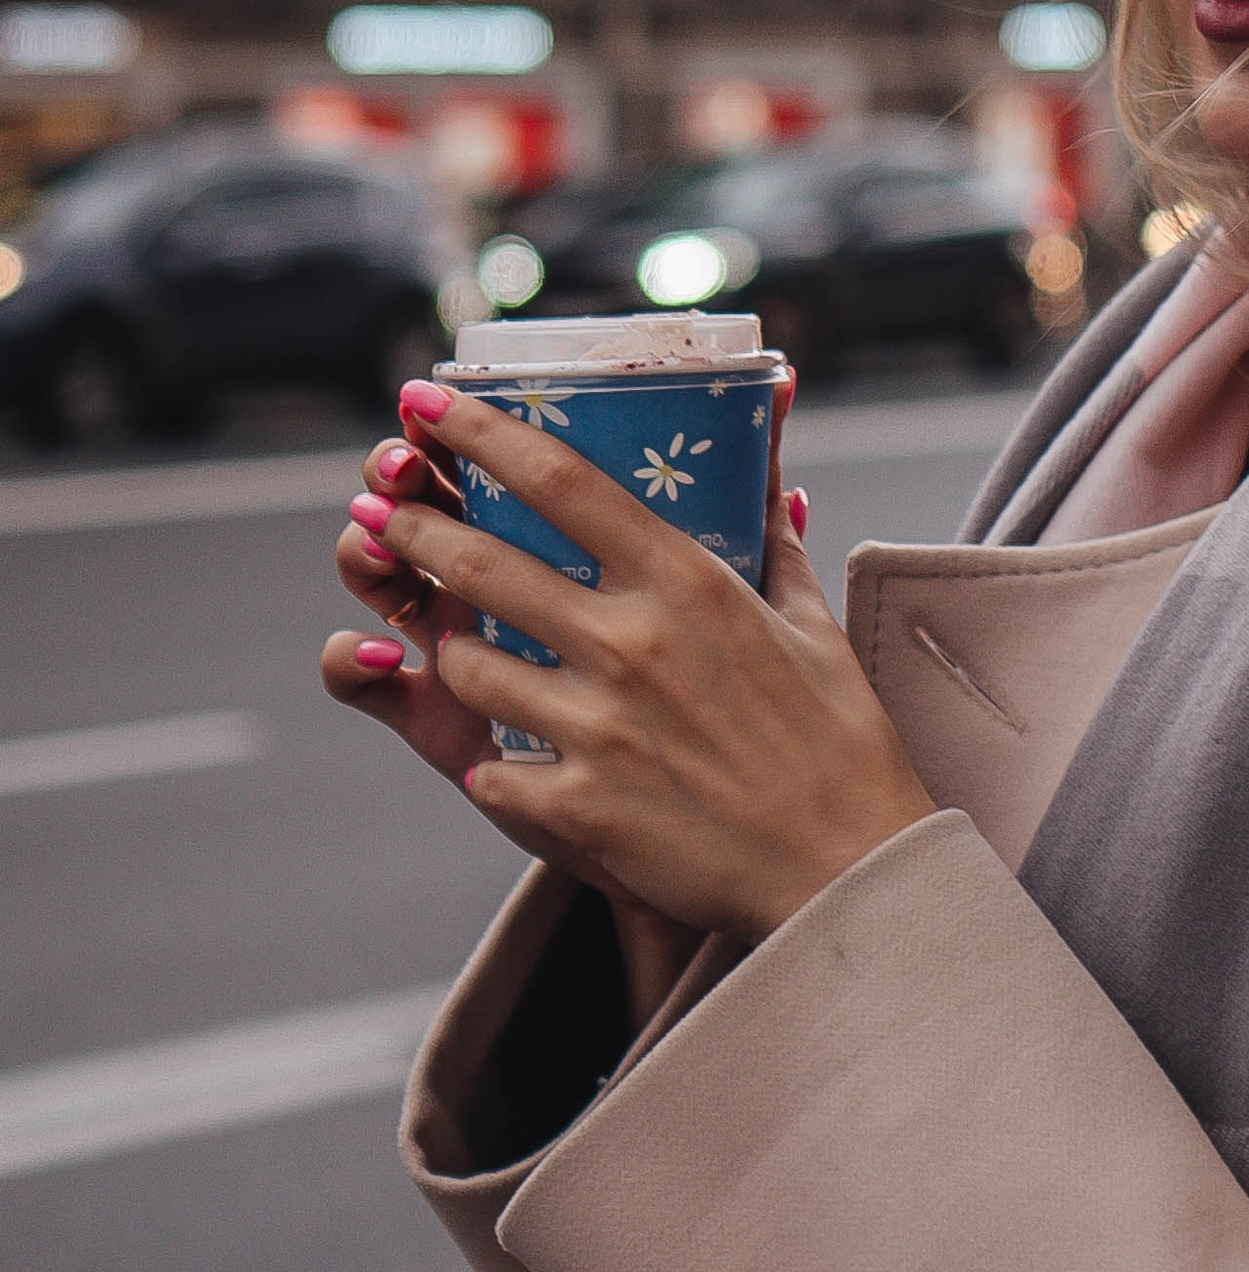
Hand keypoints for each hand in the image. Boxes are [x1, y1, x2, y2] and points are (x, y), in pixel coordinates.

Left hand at [320, 376, 933, 946]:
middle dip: (414, 526)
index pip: (560, 481)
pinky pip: (492, 770)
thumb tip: (776, 472)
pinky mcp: (578, 807)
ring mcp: (597, 729)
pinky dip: (493, 762)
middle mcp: (630, 645)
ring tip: (455, 641)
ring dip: (450, 646)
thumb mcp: (809, 622)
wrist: (845, 871)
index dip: (480, 432)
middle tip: (380, 506)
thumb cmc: (838, 740)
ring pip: (468, 663)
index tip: (427, 400)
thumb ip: (773, 539)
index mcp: (685, 584)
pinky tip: (507, 760)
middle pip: (482, 562)